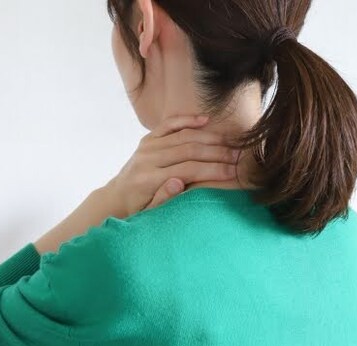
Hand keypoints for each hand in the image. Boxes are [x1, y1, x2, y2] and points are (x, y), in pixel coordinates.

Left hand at [102, 114, 240, 217]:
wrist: (116, 197)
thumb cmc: (137, 210)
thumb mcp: (148, 213)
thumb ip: (163, 199)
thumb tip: (178, 182)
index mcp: (148, 179)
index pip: (188, 170)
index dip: (213, 170)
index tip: (234, 172)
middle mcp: (147, 158)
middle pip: (189, 150)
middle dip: (217, 152)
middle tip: (240, 156)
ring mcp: (146, 146)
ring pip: (183, 136)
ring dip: (210, 137)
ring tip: (231, 142)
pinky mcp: (147, 139)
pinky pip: (169, 124)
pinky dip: (187, 120)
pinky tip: (206, 120)